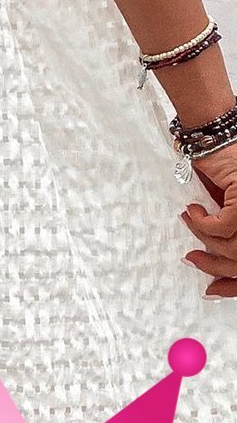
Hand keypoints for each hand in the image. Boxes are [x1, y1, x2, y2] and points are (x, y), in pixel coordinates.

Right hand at [179, 143, 236, 298]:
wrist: (217, 134)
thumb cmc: (224, 164)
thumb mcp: (227, 205)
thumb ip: (226, 230)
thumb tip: (212, 258)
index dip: (234, 283)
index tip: (215, 289)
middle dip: (216, 267)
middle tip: (193, 260)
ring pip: (232, 247)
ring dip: (204, 239)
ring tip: (189, 222)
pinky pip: (220, 227)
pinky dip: (201, 222)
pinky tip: (193, 210)